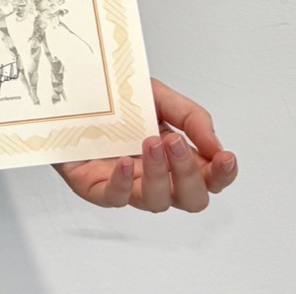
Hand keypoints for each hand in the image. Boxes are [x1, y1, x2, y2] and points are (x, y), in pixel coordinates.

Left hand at [54, 78, 237, 212]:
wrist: (70, 93)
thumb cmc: (115, 99)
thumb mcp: (158, 94)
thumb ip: (191, 116)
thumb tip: (216, 146)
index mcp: (175, 156)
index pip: (210, 178)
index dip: (222, 175)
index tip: (225, 157)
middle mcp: (156, 176)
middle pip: (190, 199)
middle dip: (189, 174)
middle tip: (175, 142)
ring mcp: (127, 185)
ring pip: (155, 201)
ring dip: (158, 173)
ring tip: (150, 141)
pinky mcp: (96, 187)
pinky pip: (114, 198)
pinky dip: (123, 184)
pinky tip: (125, 163)